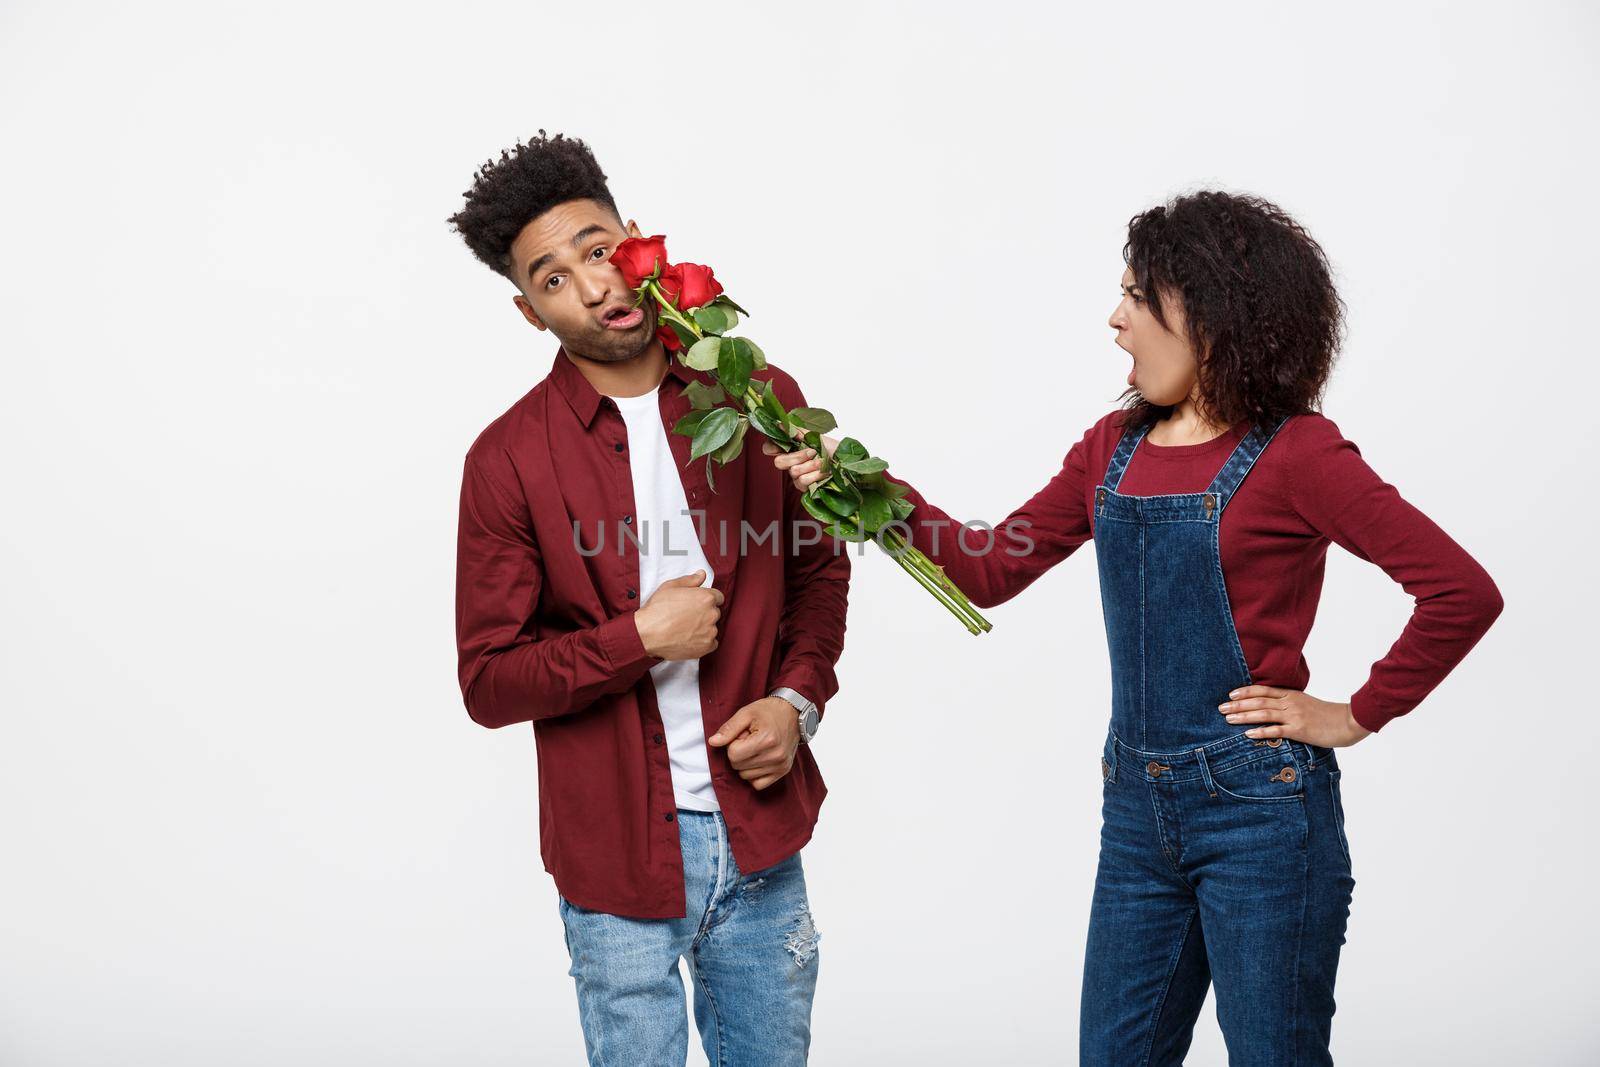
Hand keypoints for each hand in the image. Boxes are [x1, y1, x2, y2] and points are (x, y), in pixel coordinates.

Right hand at [634, 569, 722, 659]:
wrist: (647, 634)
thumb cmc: (657, 610)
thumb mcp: (670, 587)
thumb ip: (690, 580)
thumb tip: (701, 575)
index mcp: (706, 597)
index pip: (718, 597)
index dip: (707, 600)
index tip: (698, 604)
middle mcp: (711, 614)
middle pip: (715, 612)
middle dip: (704, 613)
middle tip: (688, 616)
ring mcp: (710, 631)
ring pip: (712, 628)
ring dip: (703, 628)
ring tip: (685, 629)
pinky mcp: (706, 646)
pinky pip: (712, 643)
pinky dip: (703, 642)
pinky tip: (689, 638)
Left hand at [707, 696, 800, 789]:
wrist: (792, 713)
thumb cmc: (768, 712)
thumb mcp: (746, 713)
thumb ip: (728, 729)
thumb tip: (713, 742)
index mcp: (766, 740)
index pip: (733, 755)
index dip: (733, 744)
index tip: (742, 735)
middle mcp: (775, 756)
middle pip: (738, 766)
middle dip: (739, 753)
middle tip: (750, 740)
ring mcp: (780, 765)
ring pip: (746, 776)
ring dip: (746, 764)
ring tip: (756, 748)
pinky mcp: (783, 771)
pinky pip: (758, 785)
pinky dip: (754, 775)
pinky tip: (758, 760)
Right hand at [762, 431, 837, 492]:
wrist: (846, 463)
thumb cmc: (832, 448)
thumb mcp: (815, 436)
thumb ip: (796, 431)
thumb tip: (780, 424)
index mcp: (791, 447)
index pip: (769, 448)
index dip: (771, 447)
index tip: (781, 445)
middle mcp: (791, 462)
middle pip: (779, 462)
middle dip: (797, 456)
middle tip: (812, 452)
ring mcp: (796, 475)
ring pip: (793, 471)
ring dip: (811, 466)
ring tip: (822, 462)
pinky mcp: (803, 487)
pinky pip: (802, 481)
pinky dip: (815, 475)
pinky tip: (824, 473)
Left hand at [1217, 685, 1371, 747]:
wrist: (1349, 721)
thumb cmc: (1329, 714)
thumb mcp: (1307, 703)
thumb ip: (1290, 703)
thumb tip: (1273, 707)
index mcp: (1292, 695)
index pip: (1264, 690)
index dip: (1246, 691)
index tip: (1231, 693)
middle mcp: (1290, 703)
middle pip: (1259, 701)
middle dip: (1238, 704)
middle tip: (1221, 707)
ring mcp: (1294, 716)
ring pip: (1264, 714)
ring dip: (1244, 716)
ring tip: (1228, 718)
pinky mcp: (1300, 730)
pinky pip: (1276, 731)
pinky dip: (1261, 731)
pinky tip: (1248, 733)